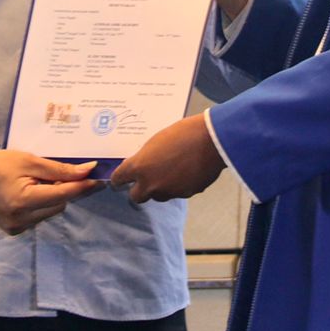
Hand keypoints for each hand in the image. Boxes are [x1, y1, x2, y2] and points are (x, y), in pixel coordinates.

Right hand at [0, 143, 102, 234]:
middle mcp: (21, 220)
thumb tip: (88, 171)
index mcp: (23, 202)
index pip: (63, 195)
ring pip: (51, 212)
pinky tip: (28, 192)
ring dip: (52, 198)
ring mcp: (17, 228)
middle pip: (59, 204)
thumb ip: (59, 169)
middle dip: (63, 189)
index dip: (82, 186)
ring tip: (35, 182)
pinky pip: (39, 217)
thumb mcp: (29, 161)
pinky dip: (41, 205)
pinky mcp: (14, 230)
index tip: (99, 178)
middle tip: (54, 173)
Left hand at [110, 114, 224, 202]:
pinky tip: (186, 171)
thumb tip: (145, 164)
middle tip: (144, 180)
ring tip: (171, 171)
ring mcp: (169, 191)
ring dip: (160, 187)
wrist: (211, 140)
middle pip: (136, 197)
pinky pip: (178, 192)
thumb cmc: (183, 133)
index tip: (118, 180)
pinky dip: (179, 185)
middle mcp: (151, 183)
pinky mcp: (186, 194)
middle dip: (139, 190)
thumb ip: (147, 157)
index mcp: (139, 167)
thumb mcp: (157, 141)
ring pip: (158, 195)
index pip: (119, 179)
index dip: (118, 179)